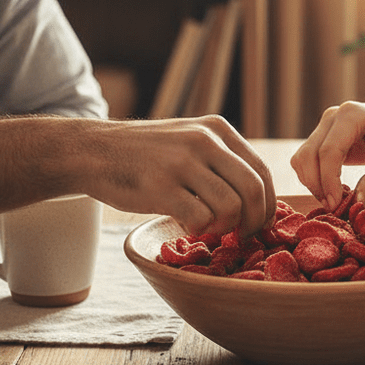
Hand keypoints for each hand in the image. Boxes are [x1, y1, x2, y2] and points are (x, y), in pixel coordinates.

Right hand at [86, 115, 275, 237]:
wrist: (95, 151)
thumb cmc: (147, 152)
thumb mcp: (190, 138)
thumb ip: (222, 158)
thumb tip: (259, 198)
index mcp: (218, 129)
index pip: (262, 170)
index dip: (269, 203)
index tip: (263, 222)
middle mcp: (204, 141)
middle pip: (254, 190)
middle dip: (255, 221)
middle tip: (243, 235)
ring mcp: (182, 163)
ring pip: (231, 207)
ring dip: (225, 227)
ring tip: (210, 227)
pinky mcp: (161, 187)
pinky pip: (200, 218)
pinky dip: (200, 229)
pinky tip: (188, 225)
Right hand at [291, 100, 364, 210]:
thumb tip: (357, 201)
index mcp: (353, 114)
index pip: (329, 150)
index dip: (328, 180)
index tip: (335, 204)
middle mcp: (334, 115)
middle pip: (309, 155)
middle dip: (318, 185)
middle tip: (333, 207)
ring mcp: (323, 125)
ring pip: (301, 159)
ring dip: (311, 184)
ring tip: (332, 201)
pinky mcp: (318, 136)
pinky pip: (301, 161)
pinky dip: (311, 180)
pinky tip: (330, 191)